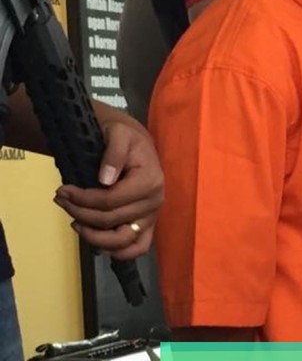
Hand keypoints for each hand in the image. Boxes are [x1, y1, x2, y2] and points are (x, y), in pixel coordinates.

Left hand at [53, 121, 163, 258]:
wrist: (136, 143)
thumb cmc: (126, 137)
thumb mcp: (119, 134)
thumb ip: (114, 153)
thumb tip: (105, 180)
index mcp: (149, 181)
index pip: (110, 201)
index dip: (82, 199)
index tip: (62, 191)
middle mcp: (154, 202)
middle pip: (110, 220)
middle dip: (79, 213)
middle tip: (61, 200)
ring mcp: (152, 216)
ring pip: (121, 241)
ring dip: (93, 237)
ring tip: (75, 223)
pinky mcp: (149, 224)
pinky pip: (138, 248)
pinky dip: (118, 252)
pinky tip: (97, 242)